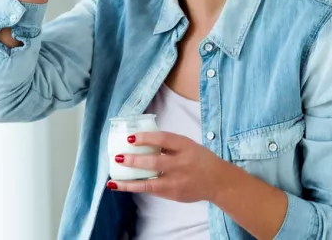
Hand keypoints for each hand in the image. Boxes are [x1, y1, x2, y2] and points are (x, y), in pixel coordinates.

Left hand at [108, 131, 228, 202]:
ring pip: (150, 182)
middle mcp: (181, 164)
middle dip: (134, 160)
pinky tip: (123, 186)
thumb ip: (168, 144)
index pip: (163, 139)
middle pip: (154, 162)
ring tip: (114, 180)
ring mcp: (177, 181)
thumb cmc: (199, 159)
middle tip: (119, 157)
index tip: (130, 138)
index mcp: (185, 146)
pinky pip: (152, 190)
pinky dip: (136, 188)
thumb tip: (142, 140)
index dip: (145, 138)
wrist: (217, 181)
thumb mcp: (187, 145)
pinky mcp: (173, 194)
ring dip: (130, 181)